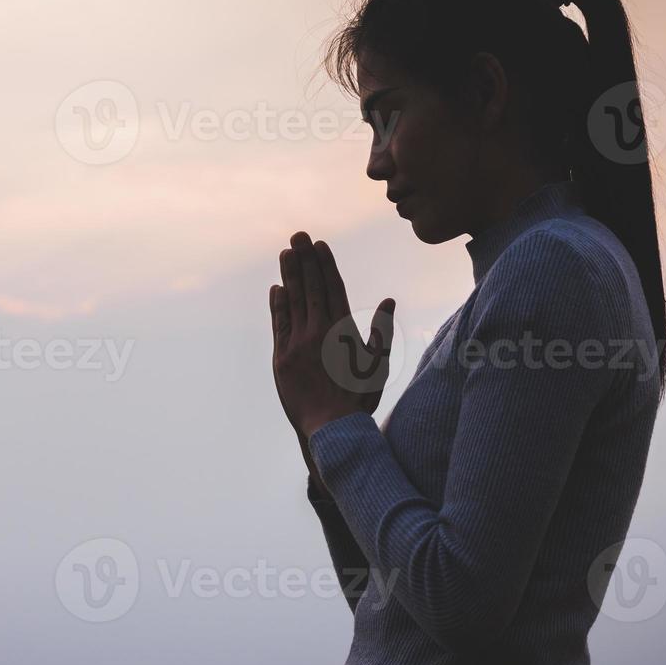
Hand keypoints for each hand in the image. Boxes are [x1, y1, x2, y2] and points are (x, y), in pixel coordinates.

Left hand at [269, 231, 395, 442]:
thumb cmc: (359, 398)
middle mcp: (319, 332)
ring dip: (290, 275)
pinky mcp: (282, 357)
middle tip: (298, 236)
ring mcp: (298, 343)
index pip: (333, 288)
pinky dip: (277, 304)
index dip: (325, 265)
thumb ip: (381, 331)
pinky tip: (277, 288)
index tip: (319, 245)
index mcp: (343, 331)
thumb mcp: (378, 364)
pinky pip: (279, 324)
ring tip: (286, 252)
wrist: (331, 428)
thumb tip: (388, 302)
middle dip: (304, 260)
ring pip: (293, 301)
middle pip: (311, 287)